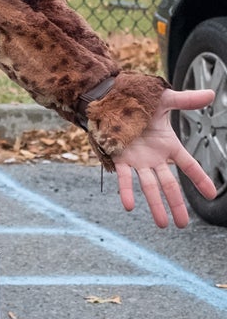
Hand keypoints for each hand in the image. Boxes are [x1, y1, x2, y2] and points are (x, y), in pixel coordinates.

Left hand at [112, 87, 217, 226]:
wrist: (107, 97)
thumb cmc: (136, 99)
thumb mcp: (164, 100)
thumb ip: (186, 100)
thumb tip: (210, 93)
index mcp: (168, 145)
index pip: (189, 165)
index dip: (200, 179)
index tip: (211, 193)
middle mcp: (154, 157)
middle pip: (169, 184)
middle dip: (177, 204)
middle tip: (183, 224)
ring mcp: (137, 160)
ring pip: (149, 186)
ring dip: (155, 205)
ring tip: (163, 224)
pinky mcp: (119, 158)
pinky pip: (124, 178)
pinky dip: (127, 191)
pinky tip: (129, 206)